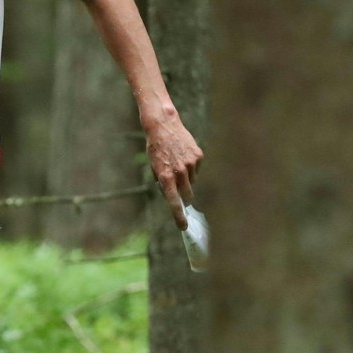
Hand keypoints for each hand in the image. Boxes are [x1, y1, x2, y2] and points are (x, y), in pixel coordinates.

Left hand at [145, 115, 202, 229]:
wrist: (163, 126)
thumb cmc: (155, 148)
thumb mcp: (154, 167)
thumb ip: (163, 182)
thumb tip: (173, 196)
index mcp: (165, 177)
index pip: (174, 202)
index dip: (179, 216)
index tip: (183, 227)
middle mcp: (179, 172)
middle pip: (188, 195)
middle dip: (185, 196)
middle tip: (181, 191)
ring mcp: (190, 164)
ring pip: (193, 181)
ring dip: (187, 179)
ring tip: (177, 164)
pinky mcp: (198, 156)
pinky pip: (197, 169)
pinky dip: (192, 167)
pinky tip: (183, 156)